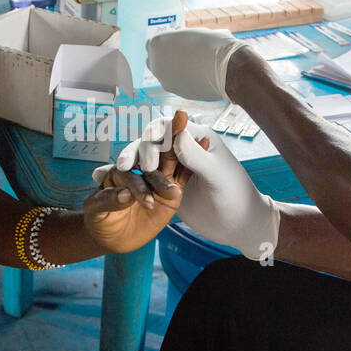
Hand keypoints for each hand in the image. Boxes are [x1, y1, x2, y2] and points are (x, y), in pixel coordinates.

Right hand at [104, 115, 279, 260]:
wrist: (237, 225)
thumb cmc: (235, 197)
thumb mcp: (217, 175)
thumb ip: (196, 156)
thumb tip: (176, 132)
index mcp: (197, 137)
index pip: (169, 125)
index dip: (154, 134)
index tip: (149, 155)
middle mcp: (182, 148)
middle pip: (153, 139)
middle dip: (139, 148)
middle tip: (131, 167)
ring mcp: (172, 167)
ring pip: (145, 157)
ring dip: (132, 160)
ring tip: (119, 170)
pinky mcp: (165, 185)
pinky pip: (144, 176)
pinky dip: (131, 176)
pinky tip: (113, 178)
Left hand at [145, 28, 246, 100]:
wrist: (227, 69)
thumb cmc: (212, 45)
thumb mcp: (190, 34)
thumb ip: (177, 41)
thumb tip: (177, 46)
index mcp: (156, 44)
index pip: (153, 44)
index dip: (165, 43)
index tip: (175, 44)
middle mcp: (156, 64)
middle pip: (155, 61)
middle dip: (165, 58)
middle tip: (182, 55)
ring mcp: (165, 81)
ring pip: (166, 74)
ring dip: (175, 71)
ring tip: (194, 65)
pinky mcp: (178, 93)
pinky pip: (177, 84)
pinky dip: (184, 81)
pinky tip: (199, 75)